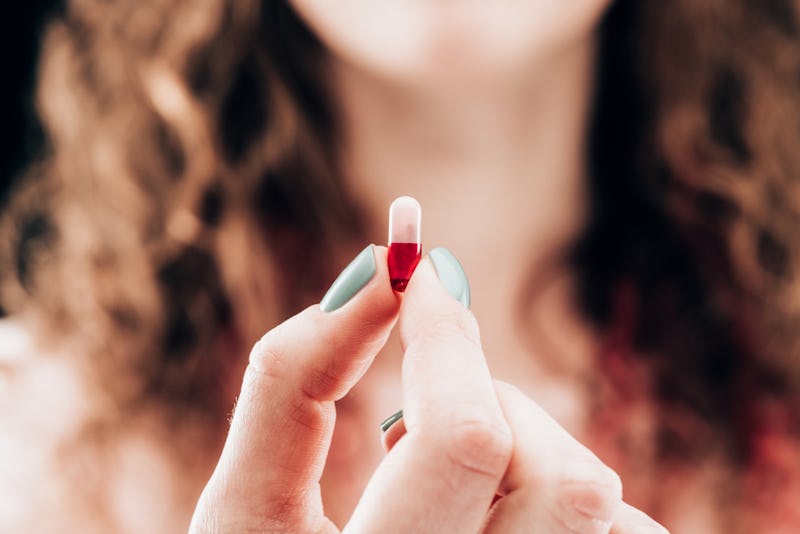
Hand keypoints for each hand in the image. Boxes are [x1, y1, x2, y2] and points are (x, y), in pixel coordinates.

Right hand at [190, 245, 668, 532]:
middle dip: (480, 396)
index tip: (414, 262)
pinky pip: (616, 533)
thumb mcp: (246, 508)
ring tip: (442, 471)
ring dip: (520, 444)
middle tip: (407, 410)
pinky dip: (559, 490)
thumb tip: (375, 274)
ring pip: (596, 501)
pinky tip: (491, 508)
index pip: (464, 436)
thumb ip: (291, 384)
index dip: (444, 330)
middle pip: (559, 470)